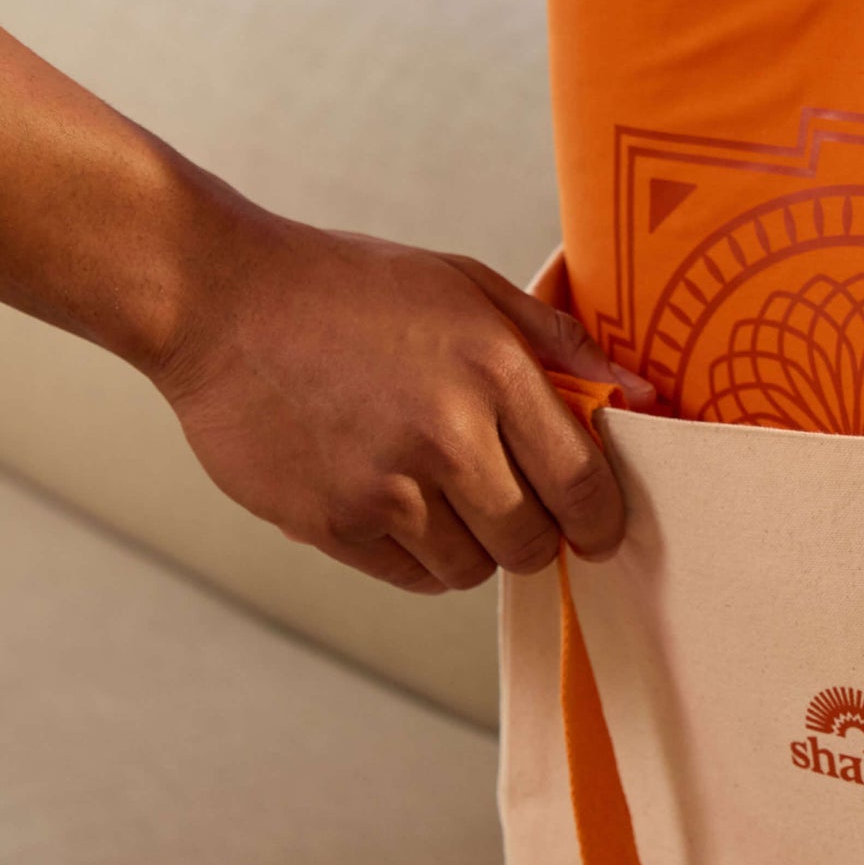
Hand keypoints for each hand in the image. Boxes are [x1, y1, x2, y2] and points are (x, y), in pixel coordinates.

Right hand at [154, 195, 657, 593]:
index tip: (597, 530)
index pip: (584, 486)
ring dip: (470, 546)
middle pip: (531, 542)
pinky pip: (409, 576)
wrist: (219, 299)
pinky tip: (392, 502)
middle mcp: (447, 435)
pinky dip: (414, 555)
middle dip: (534, 535)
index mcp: (494, 373)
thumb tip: (643, 396)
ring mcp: (385, 485)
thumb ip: (561, 344)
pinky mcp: (331, 522)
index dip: (601, 521)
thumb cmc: (351, 291)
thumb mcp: (469, 288)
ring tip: (439, 493)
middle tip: (512, 507)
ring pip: (470, 569)